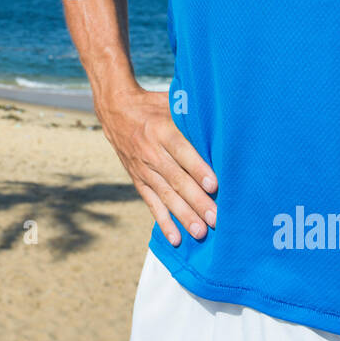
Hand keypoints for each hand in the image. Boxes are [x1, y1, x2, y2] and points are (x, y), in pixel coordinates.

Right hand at [97, 87, 216, 245]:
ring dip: (183, 215)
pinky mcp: (138, 180)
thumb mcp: (171, 101)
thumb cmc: (153, 104)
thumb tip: (223, 119)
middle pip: (176, 179)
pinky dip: (163, 222)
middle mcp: (150, 151)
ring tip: (200, 232)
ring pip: (165, 195)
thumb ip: (192, 114)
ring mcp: (142, 168)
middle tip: (215, 218)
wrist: (116, 109)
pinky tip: (175, 238)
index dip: (197, 168)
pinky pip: (151, 203)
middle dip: (196, 200)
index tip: (214, 185)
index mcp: (161, 129)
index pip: (181, 151)